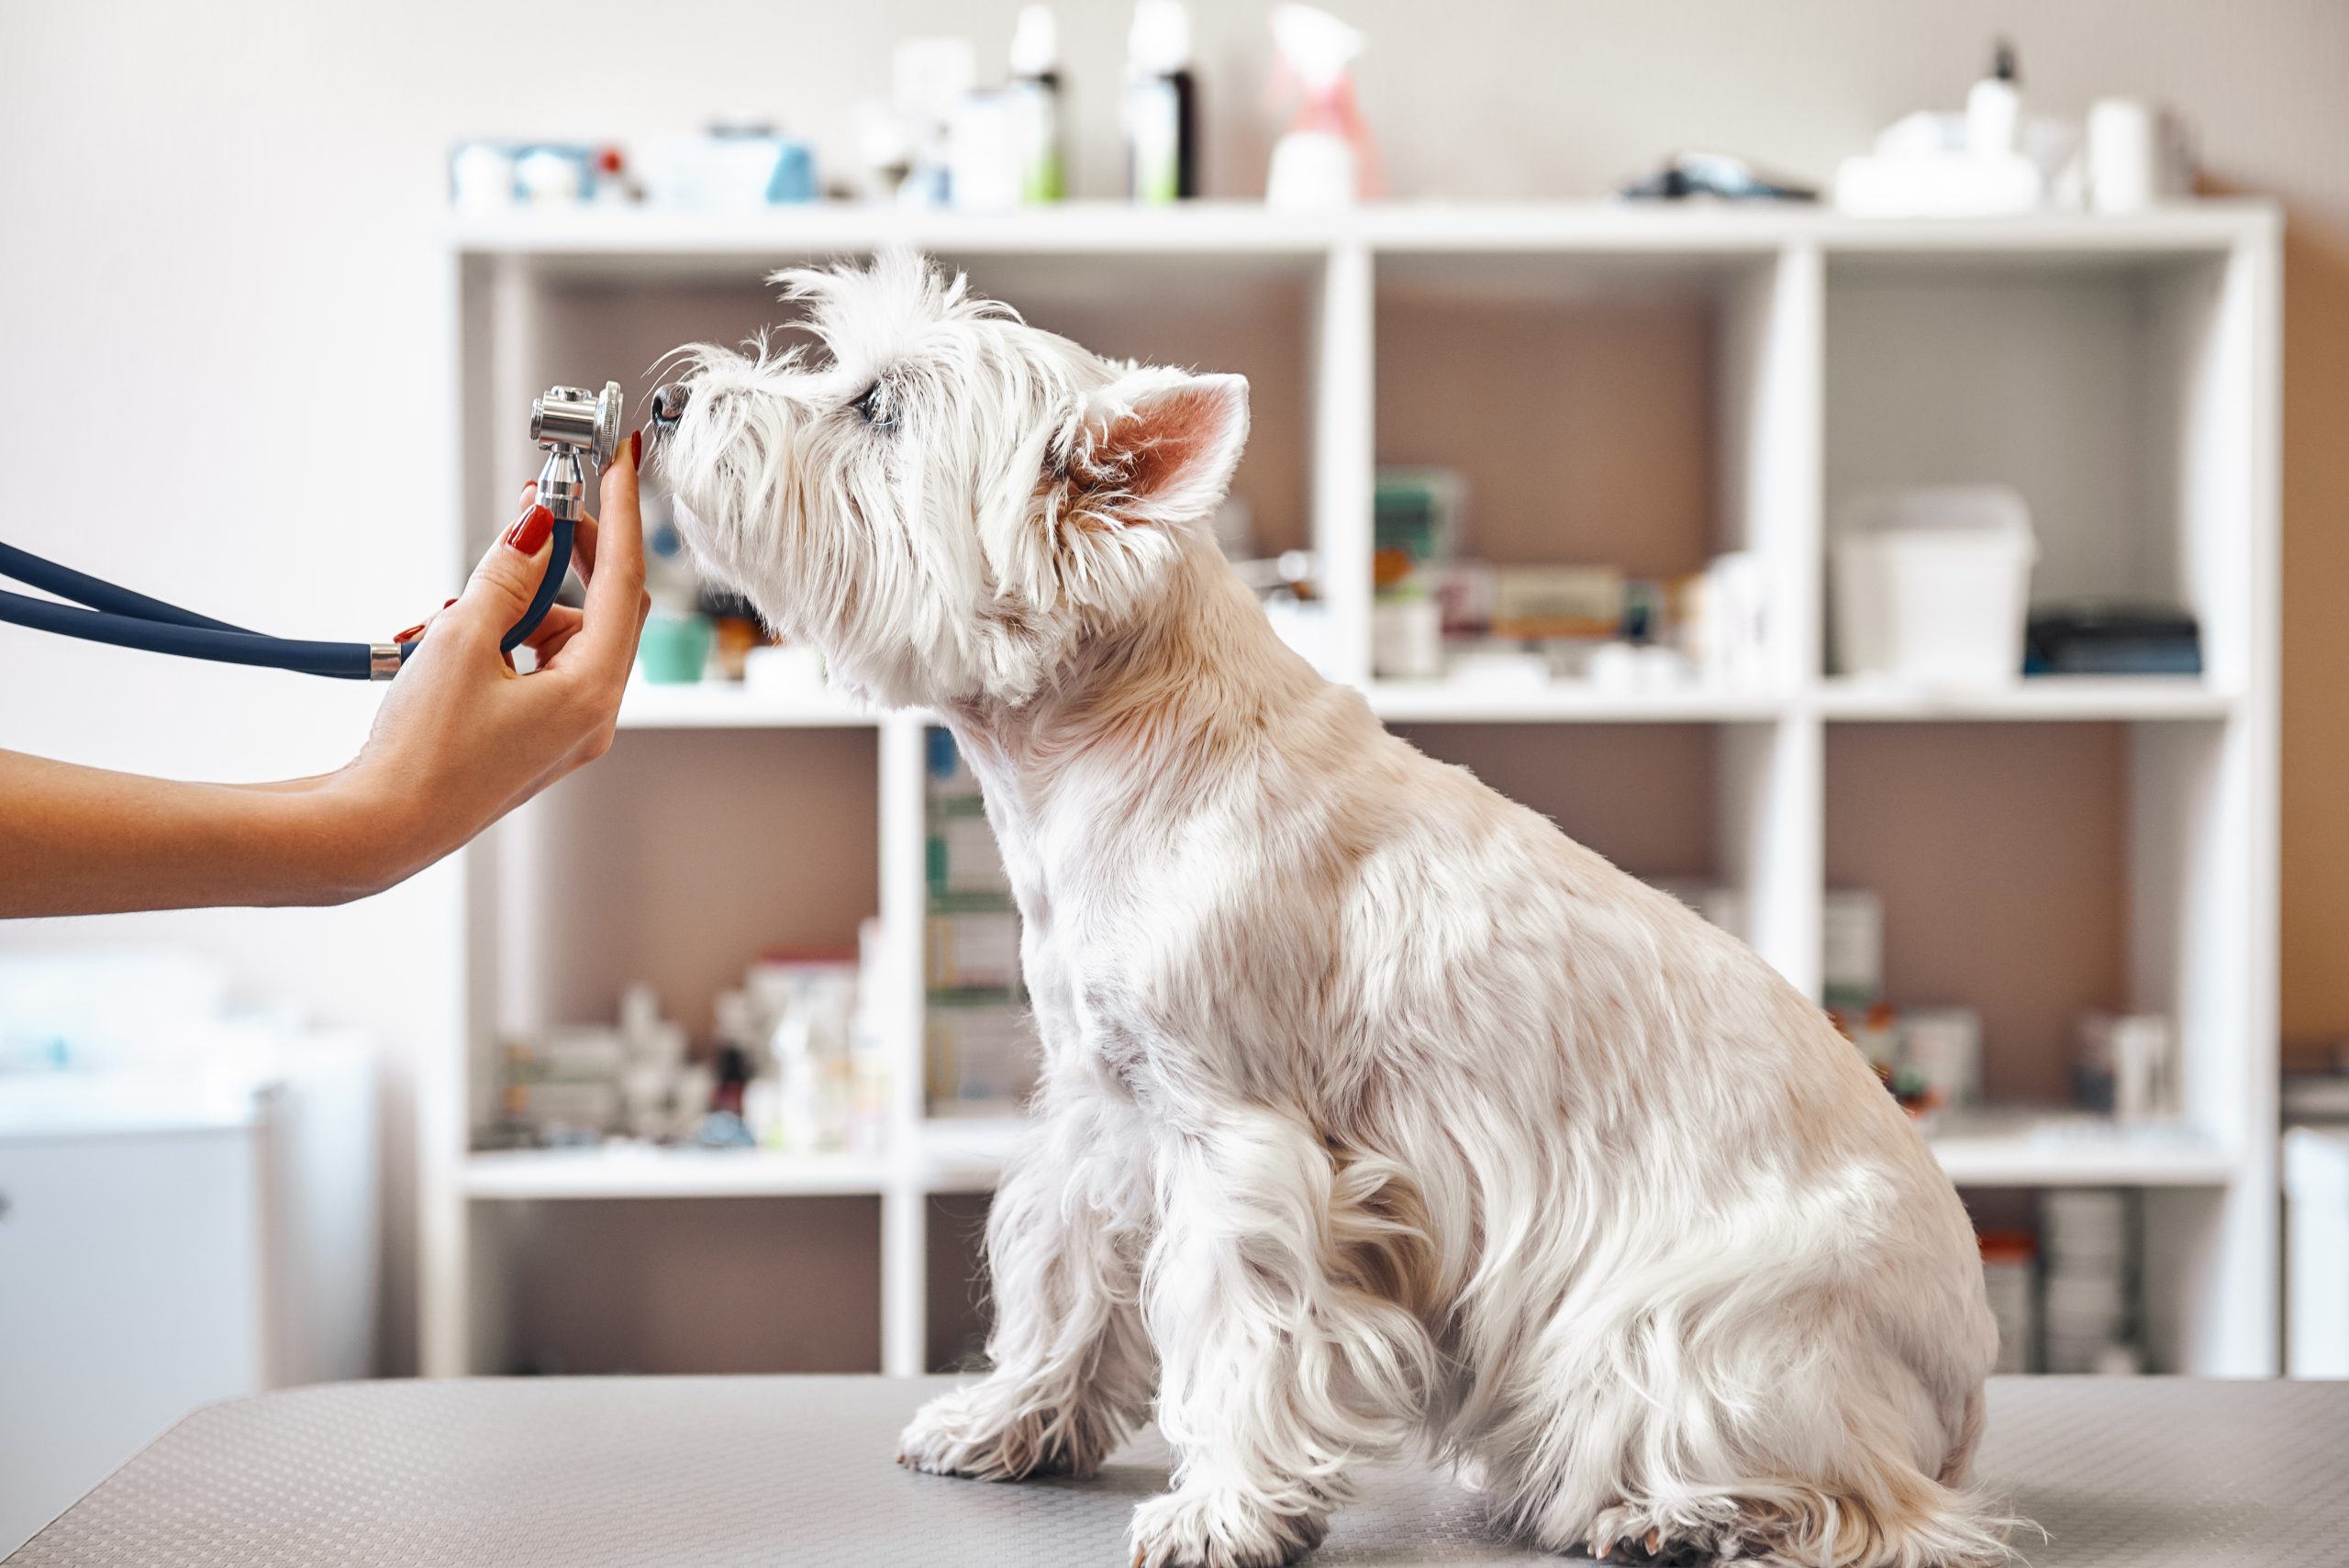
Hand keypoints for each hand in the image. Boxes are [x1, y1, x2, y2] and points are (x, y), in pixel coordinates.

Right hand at [324, 433, 649, 889]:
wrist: (378, 829)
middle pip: (604, 608)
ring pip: (566, 637)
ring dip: (522, 603)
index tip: (622, 462)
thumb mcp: (460, 641)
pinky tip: (453, 637)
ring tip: (461, 603)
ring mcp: (566, 731)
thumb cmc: (419, 750)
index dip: (622, 514)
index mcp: (591, 693)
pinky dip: (507, 639)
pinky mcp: (536, 738)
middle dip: (572, 555)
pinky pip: (539, 667)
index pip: (622, 581)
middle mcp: (592, 716)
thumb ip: (505, 575)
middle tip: (537, 509)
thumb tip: (537, 523)